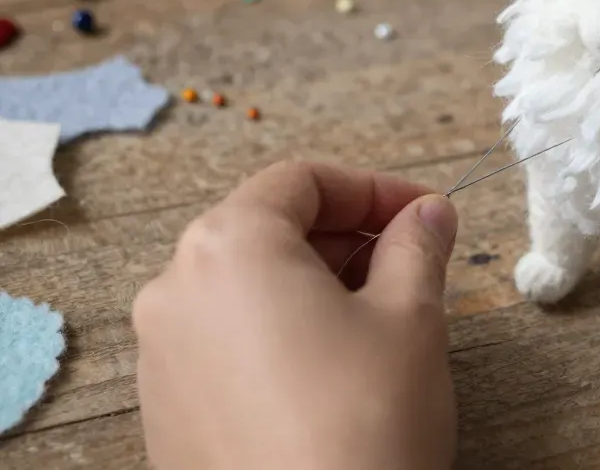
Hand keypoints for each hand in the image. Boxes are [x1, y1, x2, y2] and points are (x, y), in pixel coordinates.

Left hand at [133, 161, 458, 469]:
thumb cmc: (363, 426)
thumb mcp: (412, 317)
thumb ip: (418, 246)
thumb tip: (428, 213)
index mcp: (230, 246)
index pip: (302, 181)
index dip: (374, 188)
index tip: (425, 212)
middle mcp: (176, 290)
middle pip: (267, 227)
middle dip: (346, 235)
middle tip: (412, 258)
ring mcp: (161, 355)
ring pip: (245, 286)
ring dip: (315, 283)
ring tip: (380, 315)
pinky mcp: (167, 411)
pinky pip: (225, 341)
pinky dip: (279, 332)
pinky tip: (335, 367)